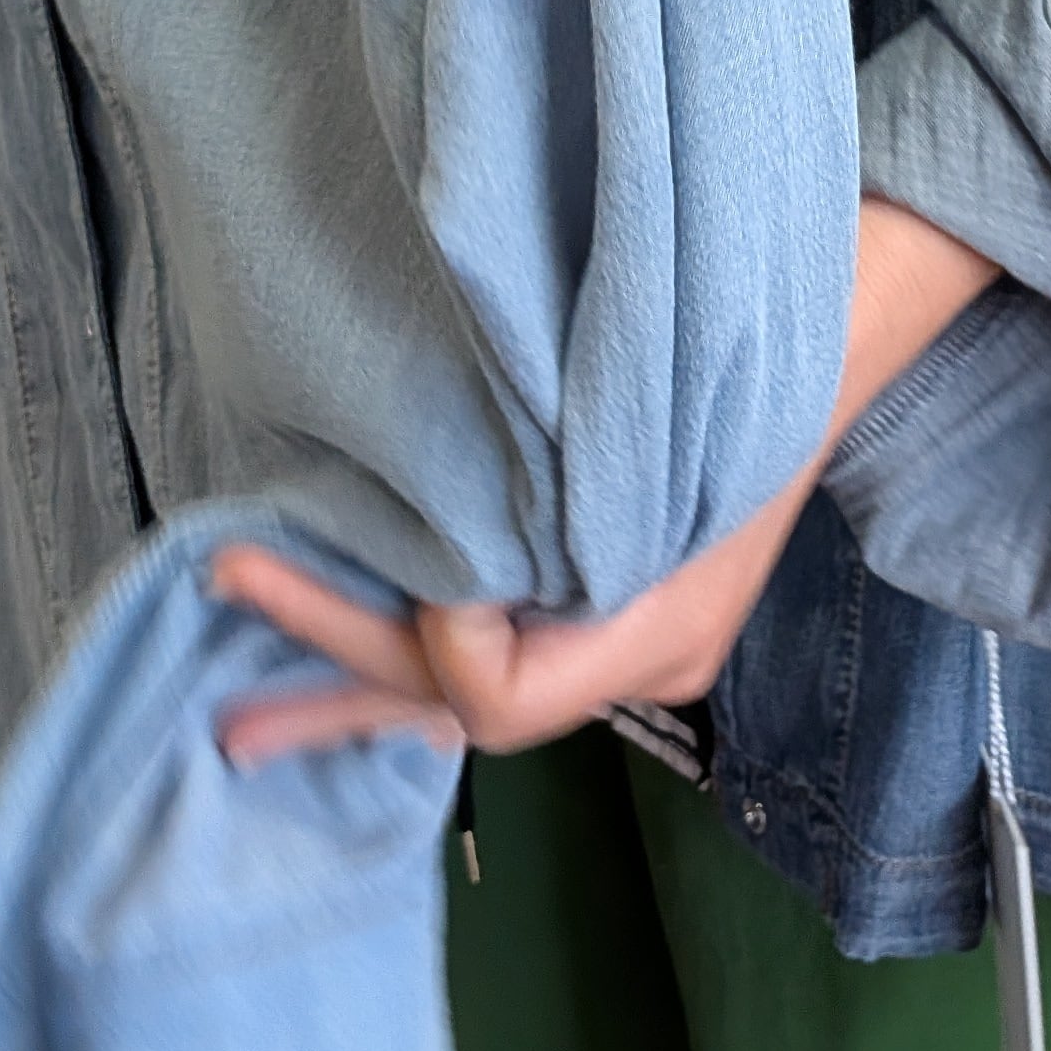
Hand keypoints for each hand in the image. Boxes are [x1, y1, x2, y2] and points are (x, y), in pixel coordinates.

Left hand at [212, 197, 998, 766]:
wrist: (822, 330)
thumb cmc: (722, 365)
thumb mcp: (636, 425)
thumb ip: (536, 510)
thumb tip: (430, 582)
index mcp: (658, 628)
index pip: (497, 692)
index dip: (436, 632)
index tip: (421, 548)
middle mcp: (639, 660)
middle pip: (459, 702)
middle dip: (336, 664)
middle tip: (228, 587)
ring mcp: (625, 646)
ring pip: (464, 699)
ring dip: (353, 689)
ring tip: (239, 720)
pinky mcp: (604, 612)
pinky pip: (490, 661)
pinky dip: (411, 663)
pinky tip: (339, 681)